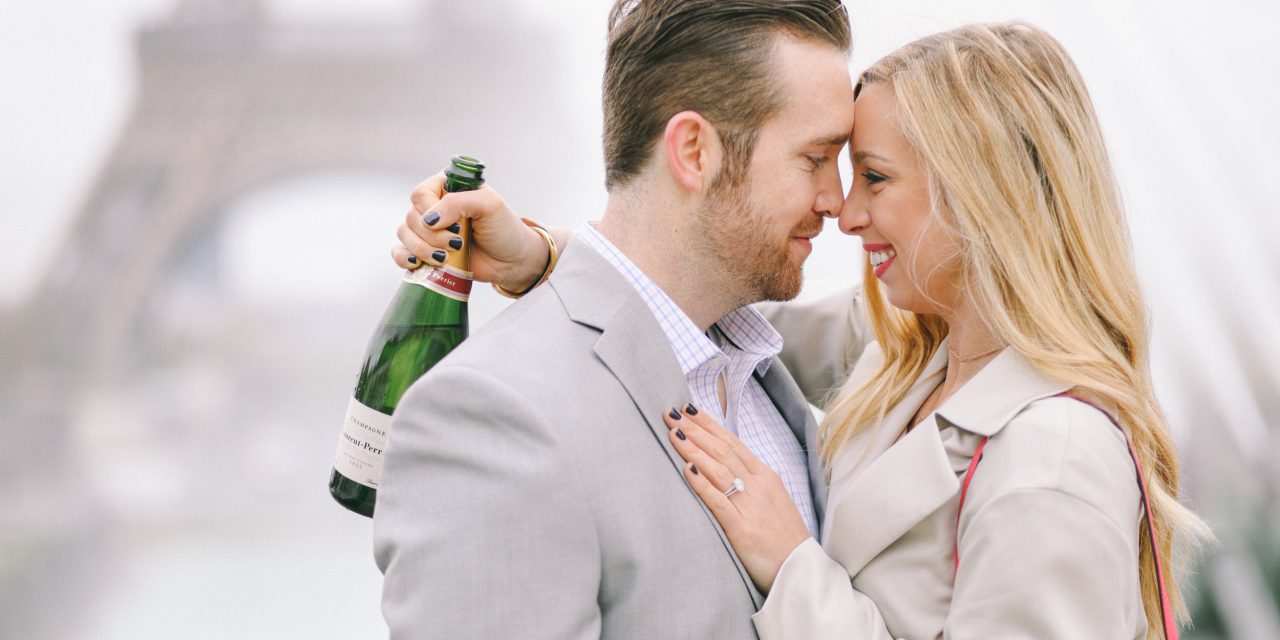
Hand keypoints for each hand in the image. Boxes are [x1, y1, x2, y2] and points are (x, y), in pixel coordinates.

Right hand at [390, 173, 549, 291]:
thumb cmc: (504, 228)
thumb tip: (429, 220)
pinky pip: (401, 252)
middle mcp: (434, 207)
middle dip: (433, 236)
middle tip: (457, 243)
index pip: (421, 194)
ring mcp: (428, 231)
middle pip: (411, 217)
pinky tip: (417, 264)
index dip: (430, 211)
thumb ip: (459, 203)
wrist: (512, 260)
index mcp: (446, 188)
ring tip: (446, 258)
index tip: (455, 225)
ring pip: (405, 235)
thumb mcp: (490, 205)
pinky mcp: (425, 252)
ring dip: (422, 249)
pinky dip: (404, 258)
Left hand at [663, 404, 811, 593]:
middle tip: (671, 413)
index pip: (733, 444)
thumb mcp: (774, 500)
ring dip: (694, 449)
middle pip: (722, 451)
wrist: (801, 570)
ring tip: (674, 432)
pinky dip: (701, 483)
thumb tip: (731, 466)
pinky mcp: (741, 529)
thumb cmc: (784, 538)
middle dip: (695, 430)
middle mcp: (758, 486)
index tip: (689, 409)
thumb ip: (753, 482)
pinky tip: (686, 469)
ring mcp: (751, 506)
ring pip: (718, 469)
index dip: (709, 425)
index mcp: (766, 477)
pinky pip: (718, 501)